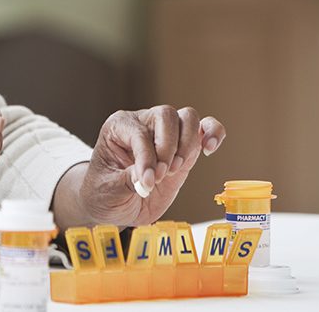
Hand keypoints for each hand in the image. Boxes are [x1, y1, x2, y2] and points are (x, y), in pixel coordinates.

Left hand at [71, 106, 225, 225]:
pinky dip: (213, 132)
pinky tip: (209, 148)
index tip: (146, 183)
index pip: (139, 133)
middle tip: (161, 175)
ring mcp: (166, 134)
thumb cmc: (105, 193)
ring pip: (187, 117)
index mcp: (119, 127)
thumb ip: (126, 181)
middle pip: (165, 115)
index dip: (146, 158)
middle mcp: (144, 123)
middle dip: (167, 148)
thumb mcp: (107, 191)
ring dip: (187, 144)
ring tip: (176, 169)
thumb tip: (148, 175)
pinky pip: (205, 127)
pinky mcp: (185, 148)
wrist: (115, 204)